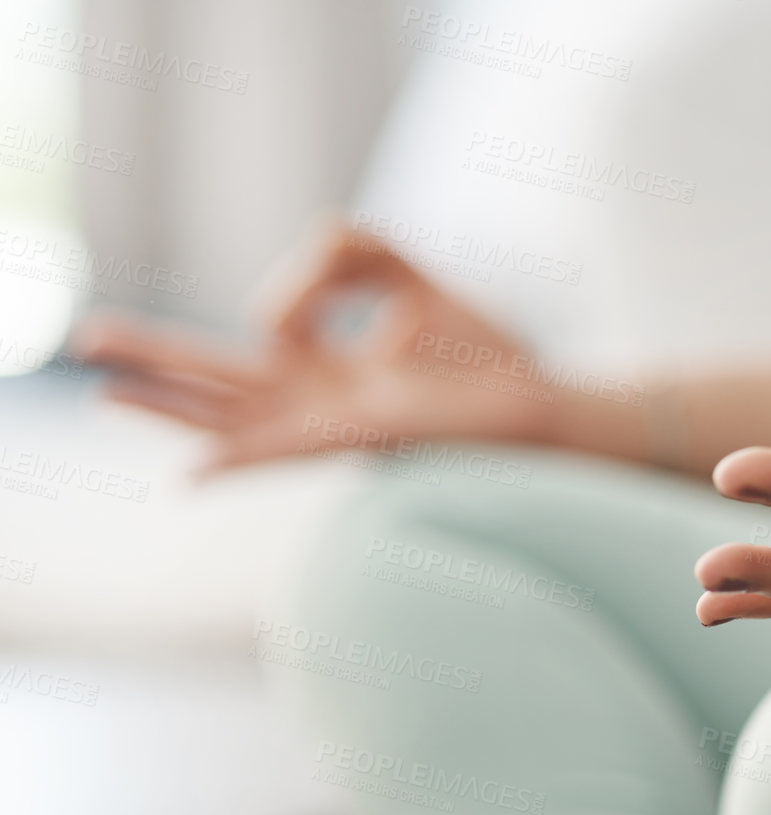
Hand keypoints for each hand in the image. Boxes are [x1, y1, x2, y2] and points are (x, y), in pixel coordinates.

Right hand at [72, 224, 561, 471]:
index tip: (345, 262)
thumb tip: (300, 263)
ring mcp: (334, 430)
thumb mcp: (412, 279)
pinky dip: (238, 457)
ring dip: (169, 404)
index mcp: (331, 376)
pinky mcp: (360, 443)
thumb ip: (350, 249)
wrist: (545, 405)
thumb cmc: (489, 359)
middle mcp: (321, 408)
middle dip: (156, 359)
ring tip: (103, 389)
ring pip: (234, 417)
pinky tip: (189, 471)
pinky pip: (285, 452)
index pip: (269, 331)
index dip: (296, 286)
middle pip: (221, 382)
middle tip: (87, 339)